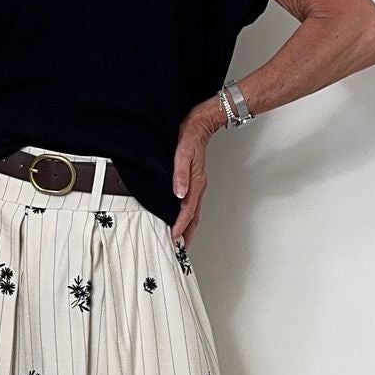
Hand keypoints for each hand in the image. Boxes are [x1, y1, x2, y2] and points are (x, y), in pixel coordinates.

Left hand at [170, 98, 222, 242]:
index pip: (187, 211)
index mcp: (196, 183)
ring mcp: (198, 185)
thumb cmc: (191, 136)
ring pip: (193, 213)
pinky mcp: (194, 181)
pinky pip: (191, 204)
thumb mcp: (183, 153)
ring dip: (188, 228)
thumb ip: (180, 173)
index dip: (180, 226)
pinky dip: (187, 216)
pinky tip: (180, 218)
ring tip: (180, 241)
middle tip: (179, 250)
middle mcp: (198, 187)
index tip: (173, 238)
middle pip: (193, 217)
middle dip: (187, 235)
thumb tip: (178, 193)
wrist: (201, 123)